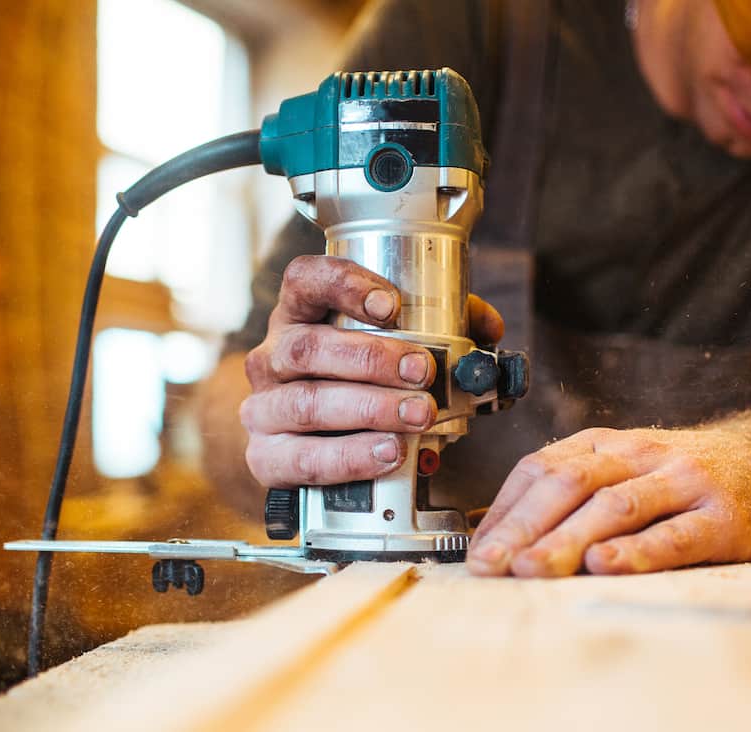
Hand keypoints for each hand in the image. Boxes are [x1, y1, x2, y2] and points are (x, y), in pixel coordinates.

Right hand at [241, 254, 502, 488]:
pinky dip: (353, 457)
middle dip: (372, 358)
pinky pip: (305, 459)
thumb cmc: (352, 387)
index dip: (343, 285)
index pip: (304, 281)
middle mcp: (273, 358)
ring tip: (419, 414)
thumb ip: (437, 328)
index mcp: (298, 317)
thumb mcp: (385, 348)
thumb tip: (487, 327)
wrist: (305, 447)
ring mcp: (264, 409)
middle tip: (423, 370)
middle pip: (308, 348)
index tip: (390, 304)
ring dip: (371, 409)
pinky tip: (390, 452)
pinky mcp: (267, 458)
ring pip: (308, 403)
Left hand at [466, 427, 750, 575]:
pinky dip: (637, 550)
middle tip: (492, 565)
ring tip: (532, 569)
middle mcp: (639, 454)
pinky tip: (606, 565)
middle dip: (525, 526)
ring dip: (568, 539)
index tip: (478, 552)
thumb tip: (496, 537)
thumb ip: (569, 497)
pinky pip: (675, 534)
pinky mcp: (722, 516)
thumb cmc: (681, 478)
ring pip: (615, 505)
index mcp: (605, 444)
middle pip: (570, 483)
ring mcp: (683, 481)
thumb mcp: (623, 469)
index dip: (505, 510)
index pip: (541, 468)